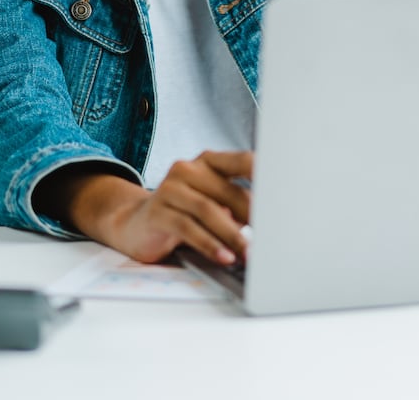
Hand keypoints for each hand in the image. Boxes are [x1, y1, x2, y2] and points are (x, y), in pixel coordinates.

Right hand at [66, 150, 252, 264]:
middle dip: (251, 218)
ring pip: (208, 210)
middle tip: (269, 238)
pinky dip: (209, 244)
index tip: (284, 190)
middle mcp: (188, 169)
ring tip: (247, 254)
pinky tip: (223, 257)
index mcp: (207, 162)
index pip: (242, 161)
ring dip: (231, 235)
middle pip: (228, 191)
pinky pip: (188, 228)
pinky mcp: (158, 211)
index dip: (264, 173)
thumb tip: (269, 220)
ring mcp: (170, 188)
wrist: (135, 223)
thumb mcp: (211, 203)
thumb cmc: (183, 213)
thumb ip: (235, 204)